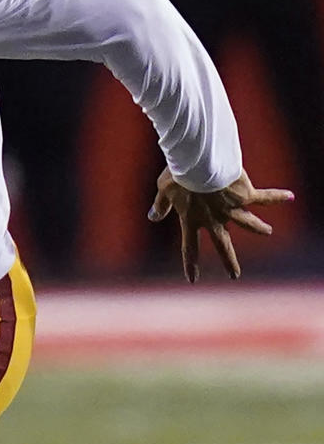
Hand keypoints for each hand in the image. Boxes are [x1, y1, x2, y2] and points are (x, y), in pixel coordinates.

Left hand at [148, 168, 294, 282]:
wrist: (199, 162)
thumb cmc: (177, 174)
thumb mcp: (163, 189)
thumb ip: (160, 205)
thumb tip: (152, 217)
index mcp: (191, 219)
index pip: (189, 248)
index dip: (191, 264)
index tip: (193, 280)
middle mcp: (213, 219)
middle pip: (222, 244)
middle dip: (229, 261)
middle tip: (235, 276)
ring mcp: (231, 209)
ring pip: (248, 223)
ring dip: (258, 227)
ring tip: (268, 231)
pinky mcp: (244, 195)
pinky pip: (264, 197)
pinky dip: (277, 197)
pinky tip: (290, 196)